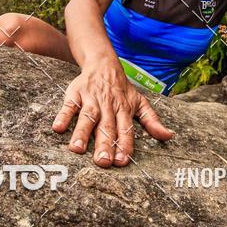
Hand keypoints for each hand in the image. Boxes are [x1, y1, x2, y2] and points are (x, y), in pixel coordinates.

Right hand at [51, 64, 173, 166]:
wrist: (104, 64)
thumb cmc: (122, 89)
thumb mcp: (140, 103)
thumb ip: (153, 121)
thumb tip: (168, 137)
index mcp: (124, 110)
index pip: (125, 130)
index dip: (124, 145)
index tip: (121, 162)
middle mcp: (108, 106)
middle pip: (106, 127)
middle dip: (104, 144)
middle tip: (102, 162)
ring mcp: (91, 99)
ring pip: (87, 118)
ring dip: (81, 133)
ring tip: (76, 149)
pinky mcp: (75, 94)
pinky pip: (69, 106)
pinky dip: (63, 116)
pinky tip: (58, 128)